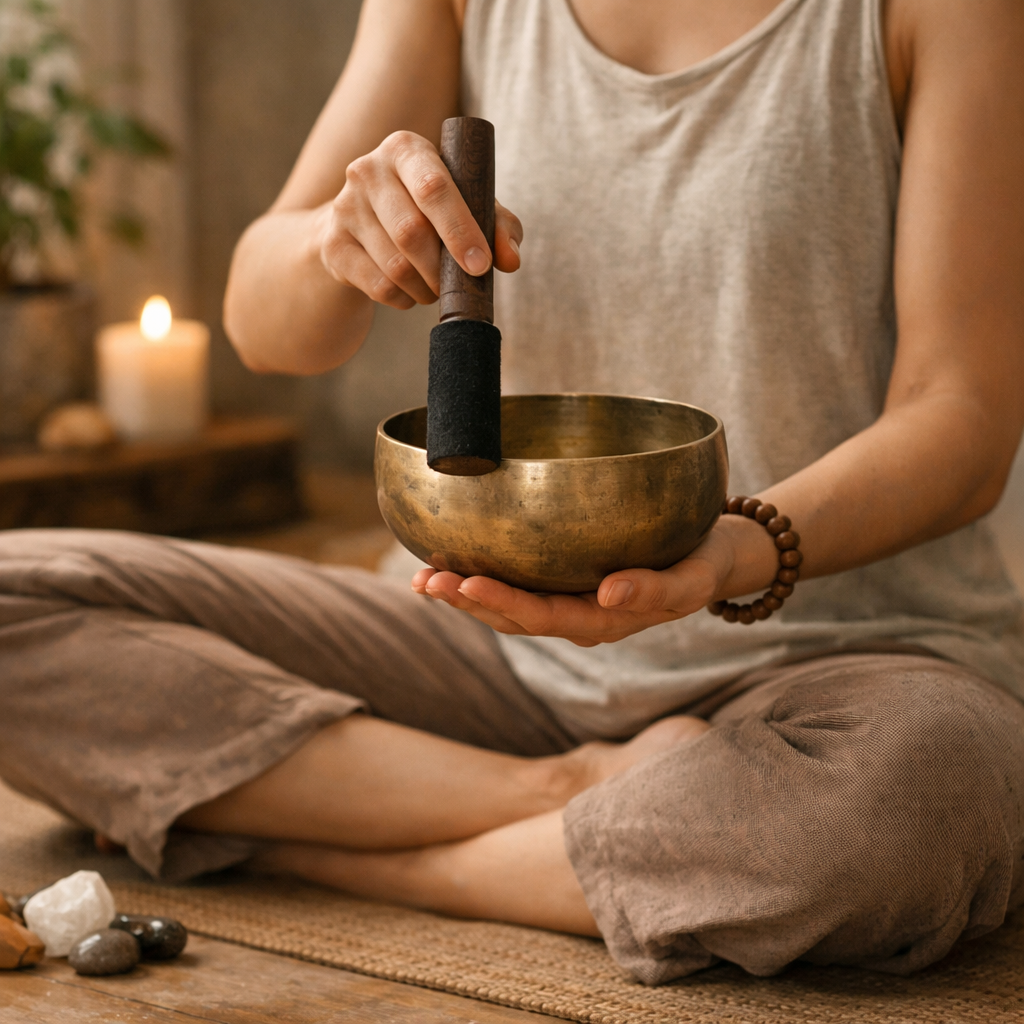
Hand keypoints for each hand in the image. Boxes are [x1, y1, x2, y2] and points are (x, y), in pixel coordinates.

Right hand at [321, 131, 522, 308]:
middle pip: (412, 233)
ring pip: (396, 266)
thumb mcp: (467, 205)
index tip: (480, 265)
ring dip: (426, 288)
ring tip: (436, 287)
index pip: (434, 188)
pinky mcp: (333, 245)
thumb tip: (510, 260)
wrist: (361, 225)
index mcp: (406, 149)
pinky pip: (379, 286)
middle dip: (442, 269)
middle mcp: (368, 170)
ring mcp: (344, 207)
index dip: (460, 231)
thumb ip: (497, 226)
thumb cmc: (428, 211)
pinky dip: (405, 299)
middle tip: (458, 284)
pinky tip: (411, 291)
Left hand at [412, 528, 738, 646]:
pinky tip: (448, 564)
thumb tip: (609, 595)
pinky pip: (516, 588)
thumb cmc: (704, 564)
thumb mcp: (692, 579)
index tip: (465, 582)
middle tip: (425, 580)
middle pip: (513, 618)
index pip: (544, 617)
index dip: (503, 603)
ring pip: (507, 608)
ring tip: (422, 578)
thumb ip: (655, 590)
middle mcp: (578, 617)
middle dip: (467, 600)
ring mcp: (568, 603)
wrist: (715, 557)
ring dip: (463, 594)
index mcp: (604, 622)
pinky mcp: (564, 583)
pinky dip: (480, 580)